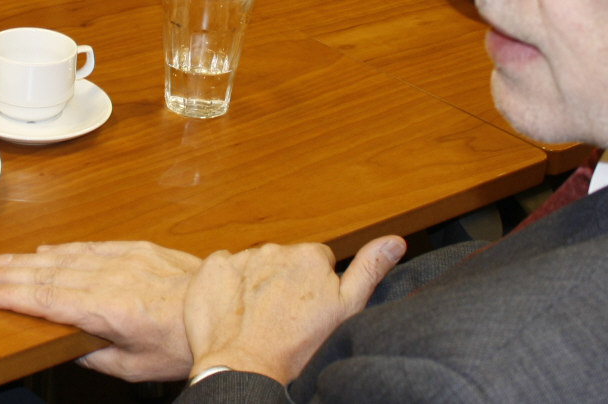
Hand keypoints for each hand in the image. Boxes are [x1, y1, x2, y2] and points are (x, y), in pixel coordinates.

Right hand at [0, 240, 200, 380]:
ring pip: (65, 256)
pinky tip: (45, 249)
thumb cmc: (184, 343)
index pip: (47, 300)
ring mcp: (124, 258)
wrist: (225, 306)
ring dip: (29, 258)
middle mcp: (112, 277)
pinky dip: (63, 248)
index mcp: (109, 309)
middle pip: (48, 273)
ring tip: (1, 261)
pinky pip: (91, 245)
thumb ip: (97, 356)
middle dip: (9, 273)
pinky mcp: (137, 248)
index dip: (11, 296)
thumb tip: (68, 346)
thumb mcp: (137, 367)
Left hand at [184, 237, 404, 383]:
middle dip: (283, 282)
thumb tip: (396, 240)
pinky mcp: (212, 267)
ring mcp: (240, 256)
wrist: (244, 368)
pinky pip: (223, 269)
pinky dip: (226, 286)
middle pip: (283, 261)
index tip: (308, 309)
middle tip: (282, 317)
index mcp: (310, 256)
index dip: (314, 286)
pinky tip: (233, 310)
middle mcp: (275, 248)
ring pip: (253, 266)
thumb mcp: (347, 311)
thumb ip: (370, 269)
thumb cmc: (299, 347)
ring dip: (255, 284)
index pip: (316, 260)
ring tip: (256, 318)